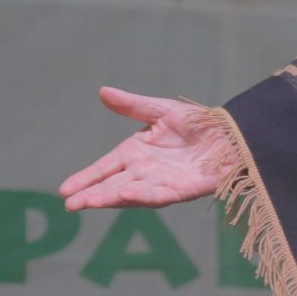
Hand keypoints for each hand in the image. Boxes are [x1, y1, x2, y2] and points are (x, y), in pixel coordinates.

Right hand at [59, 87, 235, 210]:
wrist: (231, 132)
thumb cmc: (196, 123)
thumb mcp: (160, 110)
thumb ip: (132, 105)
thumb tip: (103, 91)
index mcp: (135, 153)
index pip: (104, 169)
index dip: (86, 179)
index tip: (65, 189)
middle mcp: (144, 172)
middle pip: (113, 186)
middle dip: (92, 196)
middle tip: (70, 204)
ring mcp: (162, 183)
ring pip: (132, 194)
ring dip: (111, 199)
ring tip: (91, 202)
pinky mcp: (183, 190)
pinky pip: (160, 195)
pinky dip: (143, 196)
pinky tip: (126, 195)